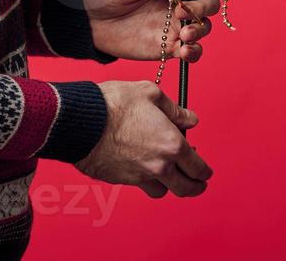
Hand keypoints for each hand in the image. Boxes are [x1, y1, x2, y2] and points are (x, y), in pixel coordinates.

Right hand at [75, 80, 212, 197]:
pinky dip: (144, 180)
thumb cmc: (114, 103)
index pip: (198, 168)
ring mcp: (139, 176)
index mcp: (172, 144)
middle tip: (197, 184)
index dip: (204, 171)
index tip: (205, 171)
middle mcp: (159, 165)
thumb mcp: (150, 94)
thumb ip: (175, 110)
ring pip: (162, 191)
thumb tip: (190, 120)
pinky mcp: (121, 180)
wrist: (81, 120)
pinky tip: (141, 166)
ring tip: (167, 174)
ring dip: (168, 184)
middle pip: (185, 189)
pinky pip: (139, 185)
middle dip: (195, 187)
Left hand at [82, 0, 218, 61]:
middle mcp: (178, 4)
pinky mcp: (166, 48)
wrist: (88, 17)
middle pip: (209, 6)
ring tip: (184, 34)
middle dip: (204, 8)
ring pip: (204, 29)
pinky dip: (194, 53)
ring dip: (201, 31)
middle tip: (181, 11)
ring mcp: (174, 27)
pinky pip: (190, 52)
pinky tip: (183, 51)